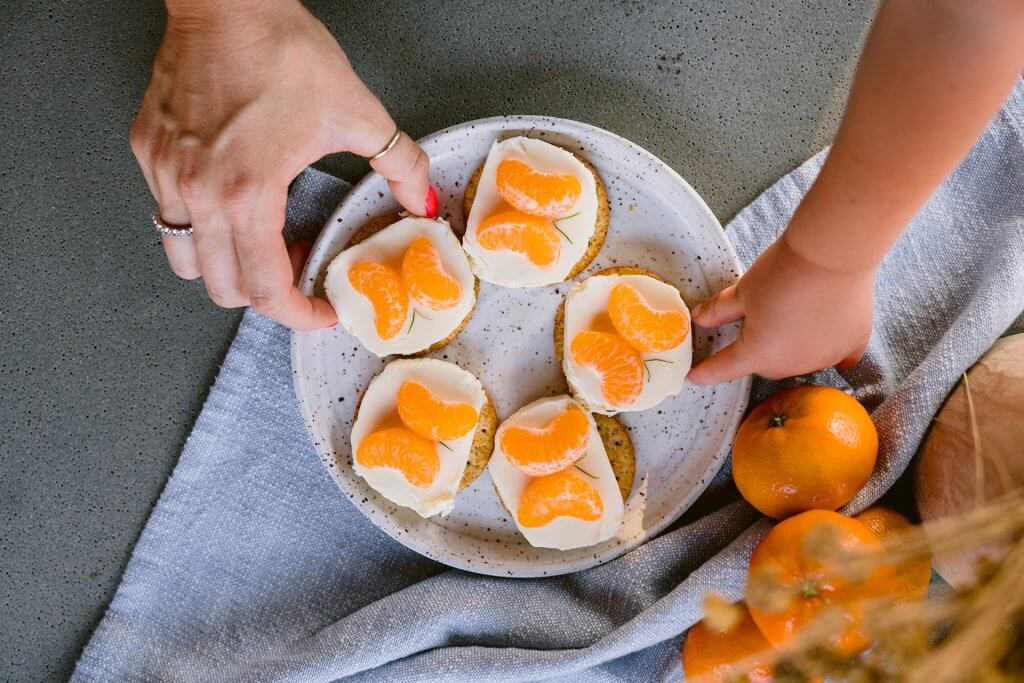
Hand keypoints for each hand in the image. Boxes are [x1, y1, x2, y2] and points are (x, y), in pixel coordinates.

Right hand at [130, 0, 434, 328]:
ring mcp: (166, 174)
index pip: (267, 290)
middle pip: (222, 288)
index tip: (321, 310)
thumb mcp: (357, 113)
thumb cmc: (281, 50)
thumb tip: (421, 200)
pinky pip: (168, 212)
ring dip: (224, 264)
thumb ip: (400, 165)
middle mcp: (198, 194)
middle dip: (264, 295)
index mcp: (249, 194)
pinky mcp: (148, 152)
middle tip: (298, 270)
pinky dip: (200, 222)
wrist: (226, 1)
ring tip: (261, 238)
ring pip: (185, 258)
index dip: (299, 314)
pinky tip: (233, 197)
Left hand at [686, 232, 874, 384]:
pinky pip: (837, 356)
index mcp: (758, 354)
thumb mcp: (742, 291)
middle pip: (765, 364)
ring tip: (792, 313)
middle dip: (756, 349)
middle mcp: (792, 365)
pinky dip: (827, 348)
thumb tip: (699, 318)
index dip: (707, 372)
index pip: (724, 368)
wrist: (834, 254)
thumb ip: (718, 311)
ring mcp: (825, 358)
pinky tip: (825, 336)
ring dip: (791, 346)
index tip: (695, 377)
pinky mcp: (852, 344)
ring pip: (799, 359)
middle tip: (757, 319)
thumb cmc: (783, 272)